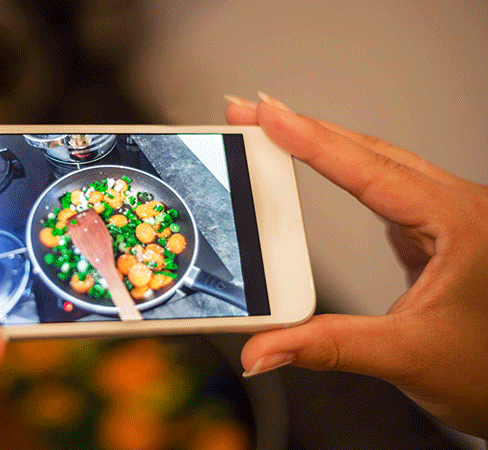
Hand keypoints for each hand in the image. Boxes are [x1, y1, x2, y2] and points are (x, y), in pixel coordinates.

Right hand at [226, 93, 487, 437]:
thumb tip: (264, 349)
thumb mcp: (404, 357)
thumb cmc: (485, 370)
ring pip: (377, 161)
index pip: (373, 172)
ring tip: (274, 127)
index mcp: (460, 226)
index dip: (314, 141)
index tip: (270, 117)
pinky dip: (342, 166)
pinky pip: (382, 182)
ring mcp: (444, 214)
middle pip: (370, 152)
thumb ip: (326, 348)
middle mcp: (456, 208)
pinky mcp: (431, 227)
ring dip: (324, 142)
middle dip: (307, 128)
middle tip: (253, 112)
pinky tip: (318, 158)